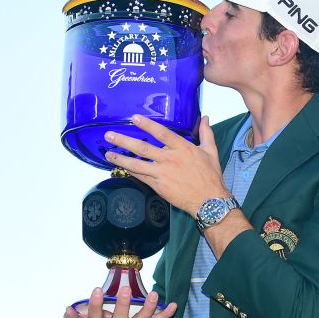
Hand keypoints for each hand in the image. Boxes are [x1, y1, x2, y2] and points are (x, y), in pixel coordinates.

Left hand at [103, 115, 228, 214]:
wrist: (208, 200)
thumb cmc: (210, 176)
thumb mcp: (210, 151)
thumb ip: (206, 133)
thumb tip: (205, 117)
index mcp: (182, 148)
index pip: (162, 133)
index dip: (147, 125)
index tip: (134, 118)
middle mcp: (170, 159)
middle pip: (143, 148)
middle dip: (124, 141)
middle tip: (109, 135)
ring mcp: (162, 173)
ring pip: (137, 164)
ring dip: (120, 159)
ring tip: (108, 153)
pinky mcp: (158, 186)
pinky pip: (141, 177)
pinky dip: (130, 172)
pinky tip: (121, 168)